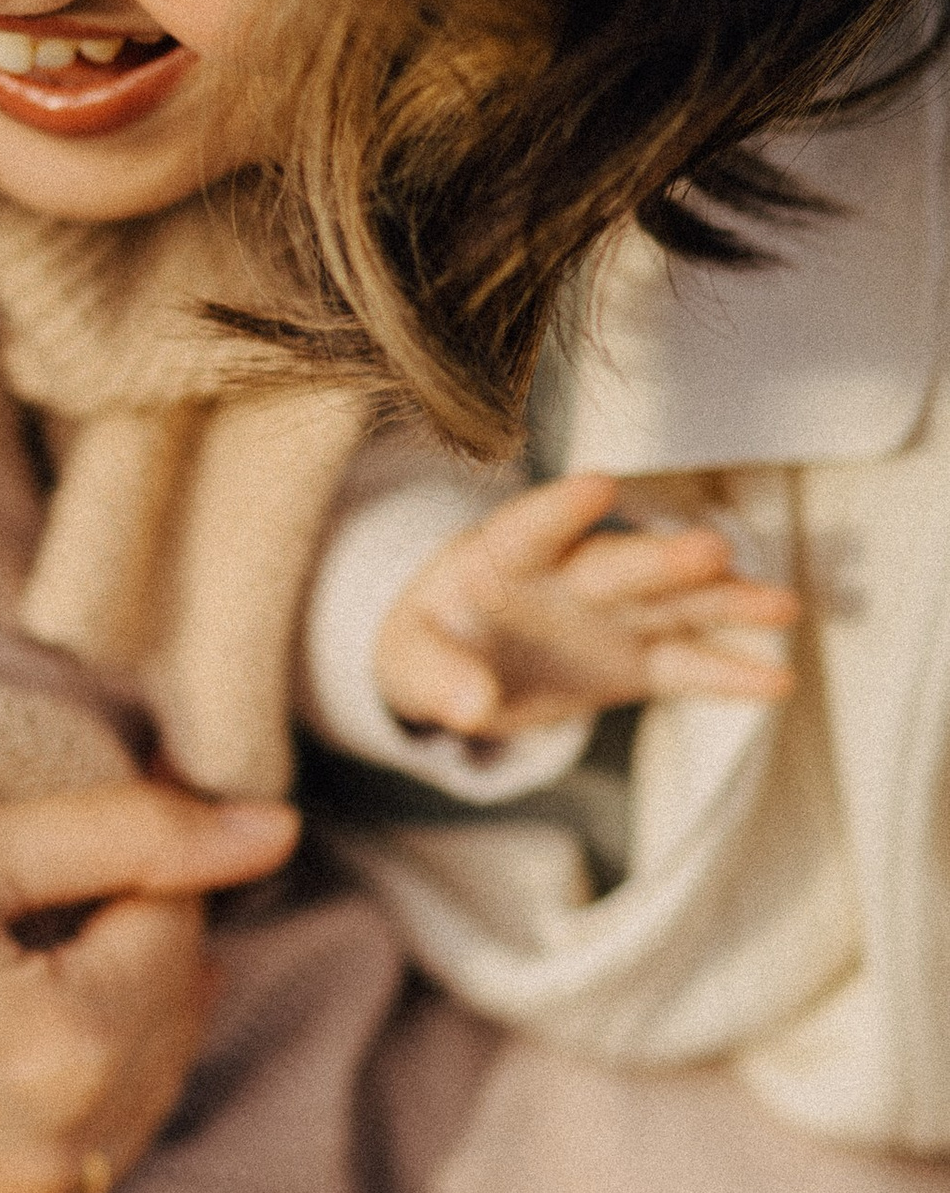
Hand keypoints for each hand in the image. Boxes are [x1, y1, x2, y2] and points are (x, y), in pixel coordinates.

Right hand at [0, 783, 296, 1192]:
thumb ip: (123, 832)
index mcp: (77, 1055)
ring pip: (106, 1125)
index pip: (183, 933)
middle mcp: (57, 1175)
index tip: (31, 849)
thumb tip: (271, 829)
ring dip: (75, 1052)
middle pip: (162, 1037)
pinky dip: (11, 1136)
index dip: (124, 870)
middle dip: (115, 963)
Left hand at [375, 470, 799, 737]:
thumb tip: (468, 708)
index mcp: (503, 557)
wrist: (460, 666)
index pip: (530, 527)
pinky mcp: (635, 660)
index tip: (599, 484)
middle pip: (619, 564)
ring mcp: (611, 615)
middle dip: (663, 559)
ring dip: (726, 603)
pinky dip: (728, 673)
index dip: (560, 508)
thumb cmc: (431, 643)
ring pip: (674, 604)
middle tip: (713, 551)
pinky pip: (686, 666)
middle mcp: (570, 574)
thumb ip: (436, 677)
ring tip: (782, 605)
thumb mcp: (410, 659)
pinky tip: (776, 678)